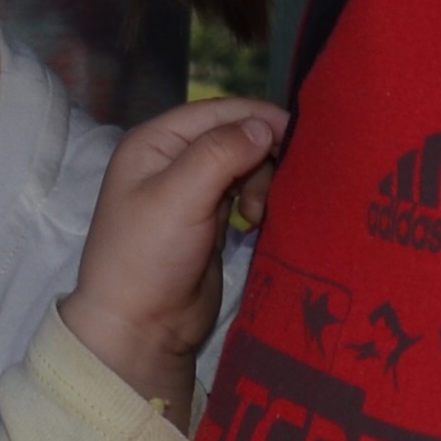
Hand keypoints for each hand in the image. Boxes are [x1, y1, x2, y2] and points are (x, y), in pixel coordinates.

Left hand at [63, 96, 286, 410]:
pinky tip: (257, 225)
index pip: (217, 111)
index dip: (257, 117)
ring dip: (262, 184)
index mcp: (155, 142)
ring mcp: (192, 192)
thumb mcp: (179, 197)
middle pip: (235, 136)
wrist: (140, 328)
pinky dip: (259, 204)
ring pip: (246, 166)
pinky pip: (246, 196)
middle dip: (261, 157)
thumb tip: (264, 125)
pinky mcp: (210, 223)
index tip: (299, 135)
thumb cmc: (149, 256)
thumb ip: (221, 154)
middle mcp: (172, 160)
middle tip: (269, 194)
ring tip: (257, 218)